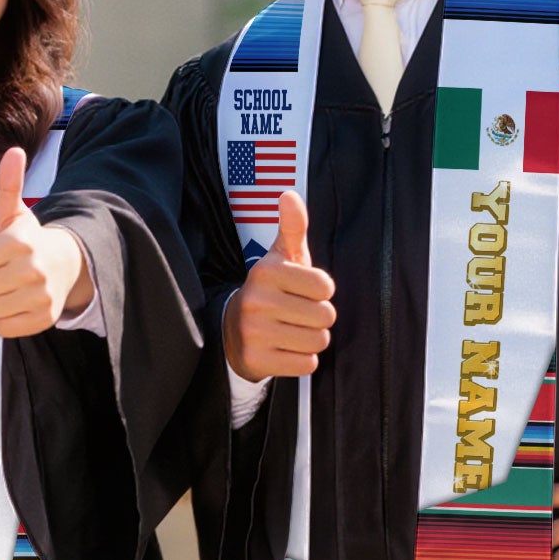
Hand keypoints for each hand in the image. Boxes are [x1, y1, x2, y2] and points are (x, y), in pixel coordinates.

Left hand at [0, 147, 90, 337]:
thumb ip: (8, 184)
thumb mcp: (15, 212)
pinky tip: (13, 303)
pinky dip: (3, 320)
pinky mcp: (44, 319)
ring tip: (1, 289)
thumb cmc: (29, 239)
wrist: (66, 264)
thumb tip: (14, 150)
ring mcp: (40, 297)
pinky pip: (2, 329)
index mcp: (19, 244)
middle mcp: (32, 271)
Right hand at [223, 190, 335, 378]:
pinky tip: (284, 348)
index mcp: (266, 271)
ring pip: (318, 341)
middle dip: (318, 318)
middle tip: (297, 314)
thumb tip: (290, 195)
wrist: (232, 330)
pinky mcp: (257, 360)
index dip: (321, 292)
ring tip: (291, 331)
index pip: (326, 287)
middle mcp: (257, 300)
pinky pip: (306, 364)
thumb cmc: (270, 291)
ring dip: (311, 339)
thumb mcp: (280, 258)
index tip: (302, 291)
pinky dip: (301, 359)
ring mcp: (255, 332)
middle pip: (326, 316)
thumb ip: (292, 228)